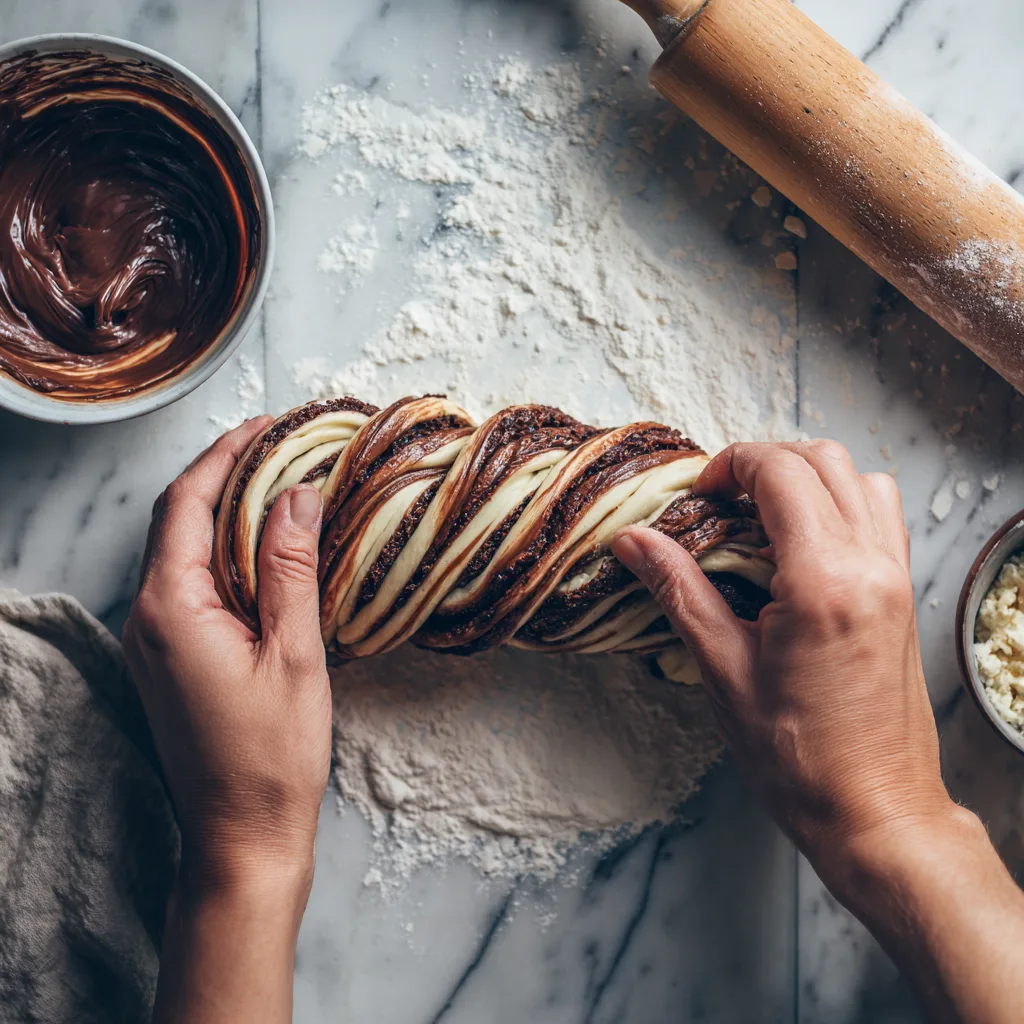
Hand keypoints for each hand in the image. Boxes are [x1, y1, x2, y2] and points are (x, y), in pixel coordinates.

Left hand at [123, 417, 330, 893]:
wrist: (242, 834)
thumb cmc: (272, 755)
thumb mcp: (295, 653)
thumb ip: (292, 568)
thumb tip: (298, 494)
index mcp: (171, 609)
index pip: (187, 504)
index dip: (226, 455)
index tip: (266, 425)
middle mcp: (147, 618)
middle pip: (178, 521)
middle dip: (227, 477)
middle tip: (282, 448)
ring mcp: (152, 641)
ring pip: (183, 552)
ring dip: (228, 515)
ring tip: (282, 487)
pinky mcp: (168, 659)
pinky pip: (191, 585)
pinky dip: (226, 555)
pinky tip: (269, 551)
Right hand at [614, 440, 1023, 1023]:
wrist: (874, 810)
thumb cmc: (797, 756)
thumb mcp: (722, 668)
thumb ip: (678, 589)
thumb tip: (632, 541)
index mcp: (823, 581)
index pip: (781, 473)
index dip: (730, 466)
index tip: (698, 494)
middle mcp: (871, 566)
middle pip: (824, 460)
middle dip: (764, 464)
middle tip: (721, 500)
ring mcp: (897, 578)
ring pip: (861, 478)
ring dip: (808, 477)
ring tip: (762, 516)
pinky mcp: (906, 595)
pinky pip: (883, 515)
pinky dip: (842, 503)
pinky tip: (803, 544)